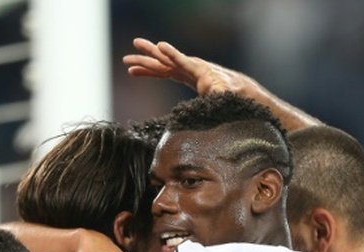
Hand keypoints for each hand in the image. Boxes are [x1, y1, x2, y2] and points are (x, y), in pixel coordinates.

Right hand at [123, 38, 257, 97]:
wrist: (236, 91)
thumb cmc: (233, 93)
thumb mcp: (227, 95)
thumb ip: (221, 93)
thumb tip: (218, 94)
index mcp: (200, 71)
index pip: (184, 61)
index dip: (173, 54)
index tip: (161, 46)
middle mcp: (190, 67)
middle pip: (167, 59)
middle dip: (151, 53)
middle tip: (135, 44)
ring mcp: (185, 71)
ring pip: (161, 65)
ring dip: (144, 63)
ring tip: (127, 62)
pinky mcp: (182, 76)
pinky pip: (163, 73)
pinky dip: (150, 72)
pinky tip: (137, 73)